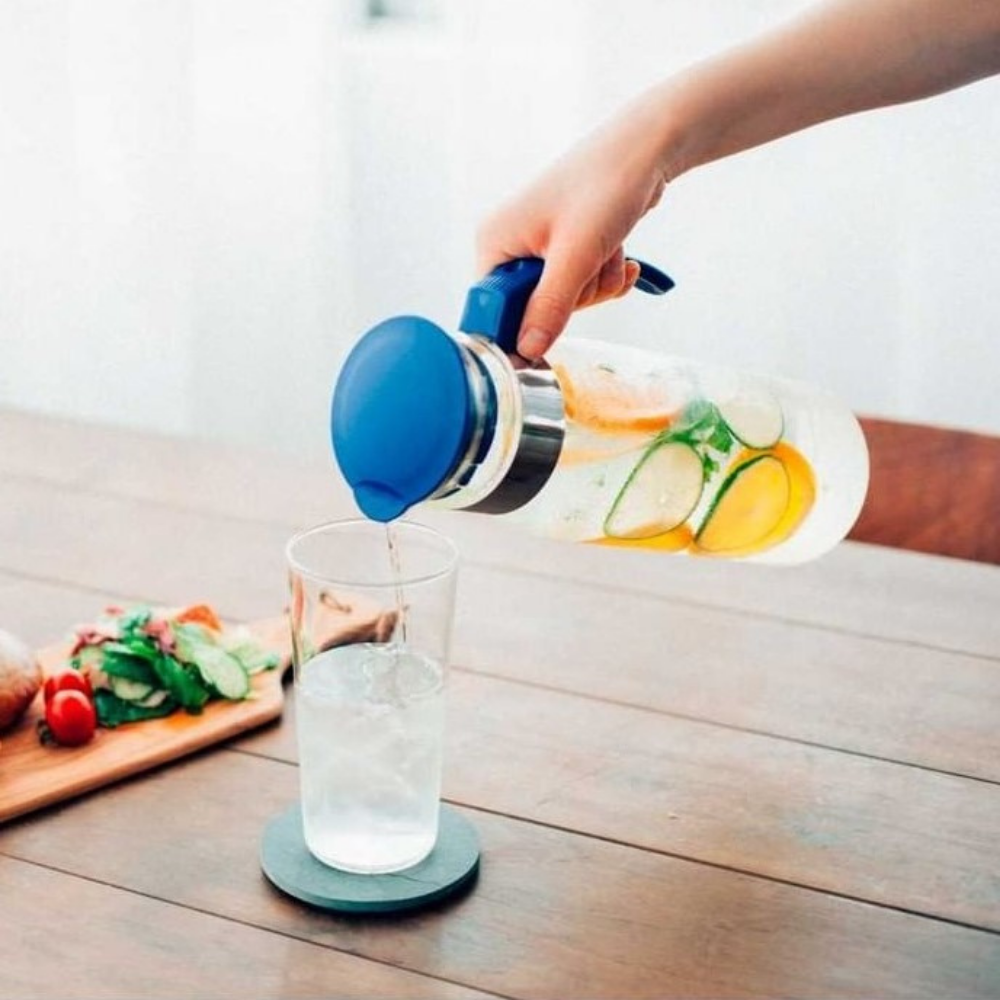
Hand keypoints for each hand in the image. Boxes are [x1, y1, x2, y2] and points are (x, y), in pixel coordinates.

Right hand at [476, 102, 670, 359]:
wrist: (646, 148)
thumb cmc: (605, 185)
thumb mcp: (576, 255)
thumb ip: (549, 307)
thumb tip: (527, 351)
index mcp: (495, 243)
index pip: (491, 309)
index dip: (519, 327)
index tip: (550, 331)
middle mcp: (511, 245)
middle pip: (533, 310)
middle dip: (573, 298)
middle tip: (590, 267)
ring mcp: (539, 247)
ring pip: (565, 300)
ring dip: (596, 284)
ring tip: (608, 250)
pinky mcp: (567, 248)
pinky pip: (583, 286)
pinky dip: (605, 276)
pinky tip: (620, 255)